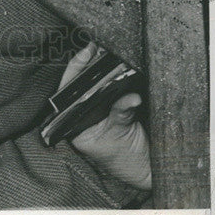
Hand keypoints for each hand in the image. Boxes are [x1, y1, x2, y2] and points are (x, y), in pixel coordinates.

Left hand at [59, 42, 151, 191]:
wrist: (145, 170)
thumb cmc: (127, 159)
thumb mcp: (122, 134)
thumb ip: (122, 113)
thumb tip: (131, 97)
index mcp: (75, 123)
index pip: (68, 90)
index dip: (76, 69)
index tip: (86, 52)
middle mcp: (82, 113)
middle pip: (82, 82)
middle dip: (90, 63)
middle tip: (99, 44)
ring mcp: (96, 108)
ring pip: (95, 82)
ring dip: (103, 66)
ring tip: (108, 48)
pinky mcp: (112, 104)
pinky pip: (111, 85)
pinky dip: (115, 74)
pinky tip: (119, 61)